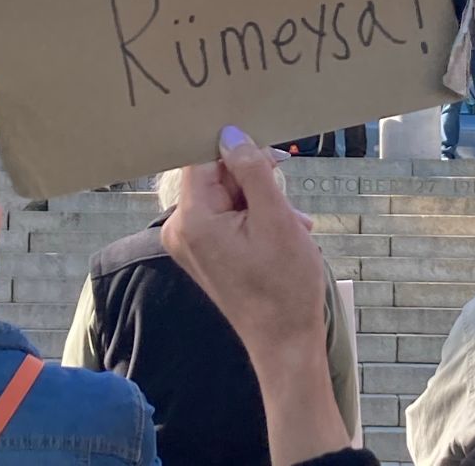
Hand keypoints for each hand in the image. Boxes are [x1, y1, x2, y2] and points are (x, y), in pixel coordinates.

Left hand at [163, 126, 350, 464]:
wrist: (285, 343)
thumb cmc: (284, 284)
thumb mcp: (276, 218)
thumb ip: (253, 170)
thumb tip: (231, 133)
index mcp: (192, 219)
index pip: (204, 159)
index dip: (236, 149)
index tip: (267, 153)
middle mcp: (181, 228)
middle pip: (217, 176)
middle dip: (256, 182)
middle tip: (288, 202)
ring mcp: (191, 242)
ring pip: (228, 195)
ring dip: (263, 201)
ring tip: (293, 224)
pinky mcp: (204, 251)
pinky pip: (228, 216)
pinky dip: (257, 218)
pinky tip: (285, 232)